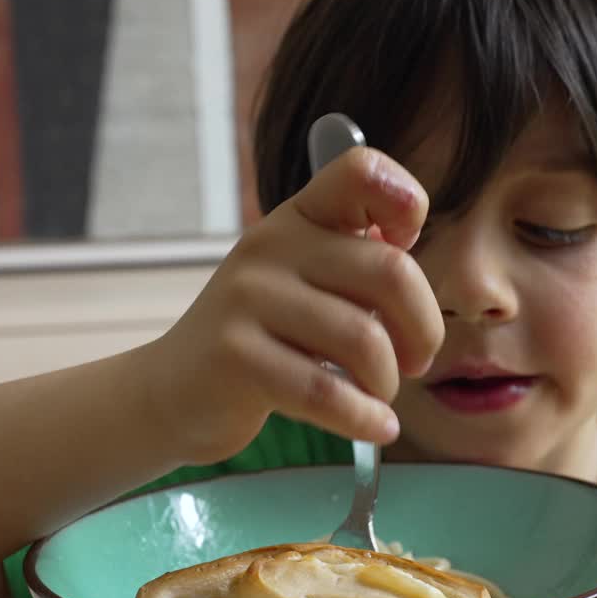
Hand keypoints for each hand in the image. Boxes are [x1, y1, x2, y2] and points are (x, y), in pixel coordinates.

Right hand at [142, 147, 443, 464]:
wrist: (173, 390)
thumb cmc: (262, 338)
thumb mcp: (303, 282)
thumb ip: (356, 263)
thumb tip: (408, 254)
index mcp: (297, 219)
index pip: (360, 171)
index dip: (406, 199)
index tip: (409, 250)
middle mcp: (270, 246)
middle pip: (390, 272)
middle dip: (423, 328)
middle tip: (415, 361)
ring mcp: (248, 300)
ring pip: (364, 339)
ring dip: (387, 381)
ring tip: (378, 396)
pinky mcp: (235, 358)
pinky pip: (325, 392)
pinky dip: (364, 417)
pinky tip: (375, 426)